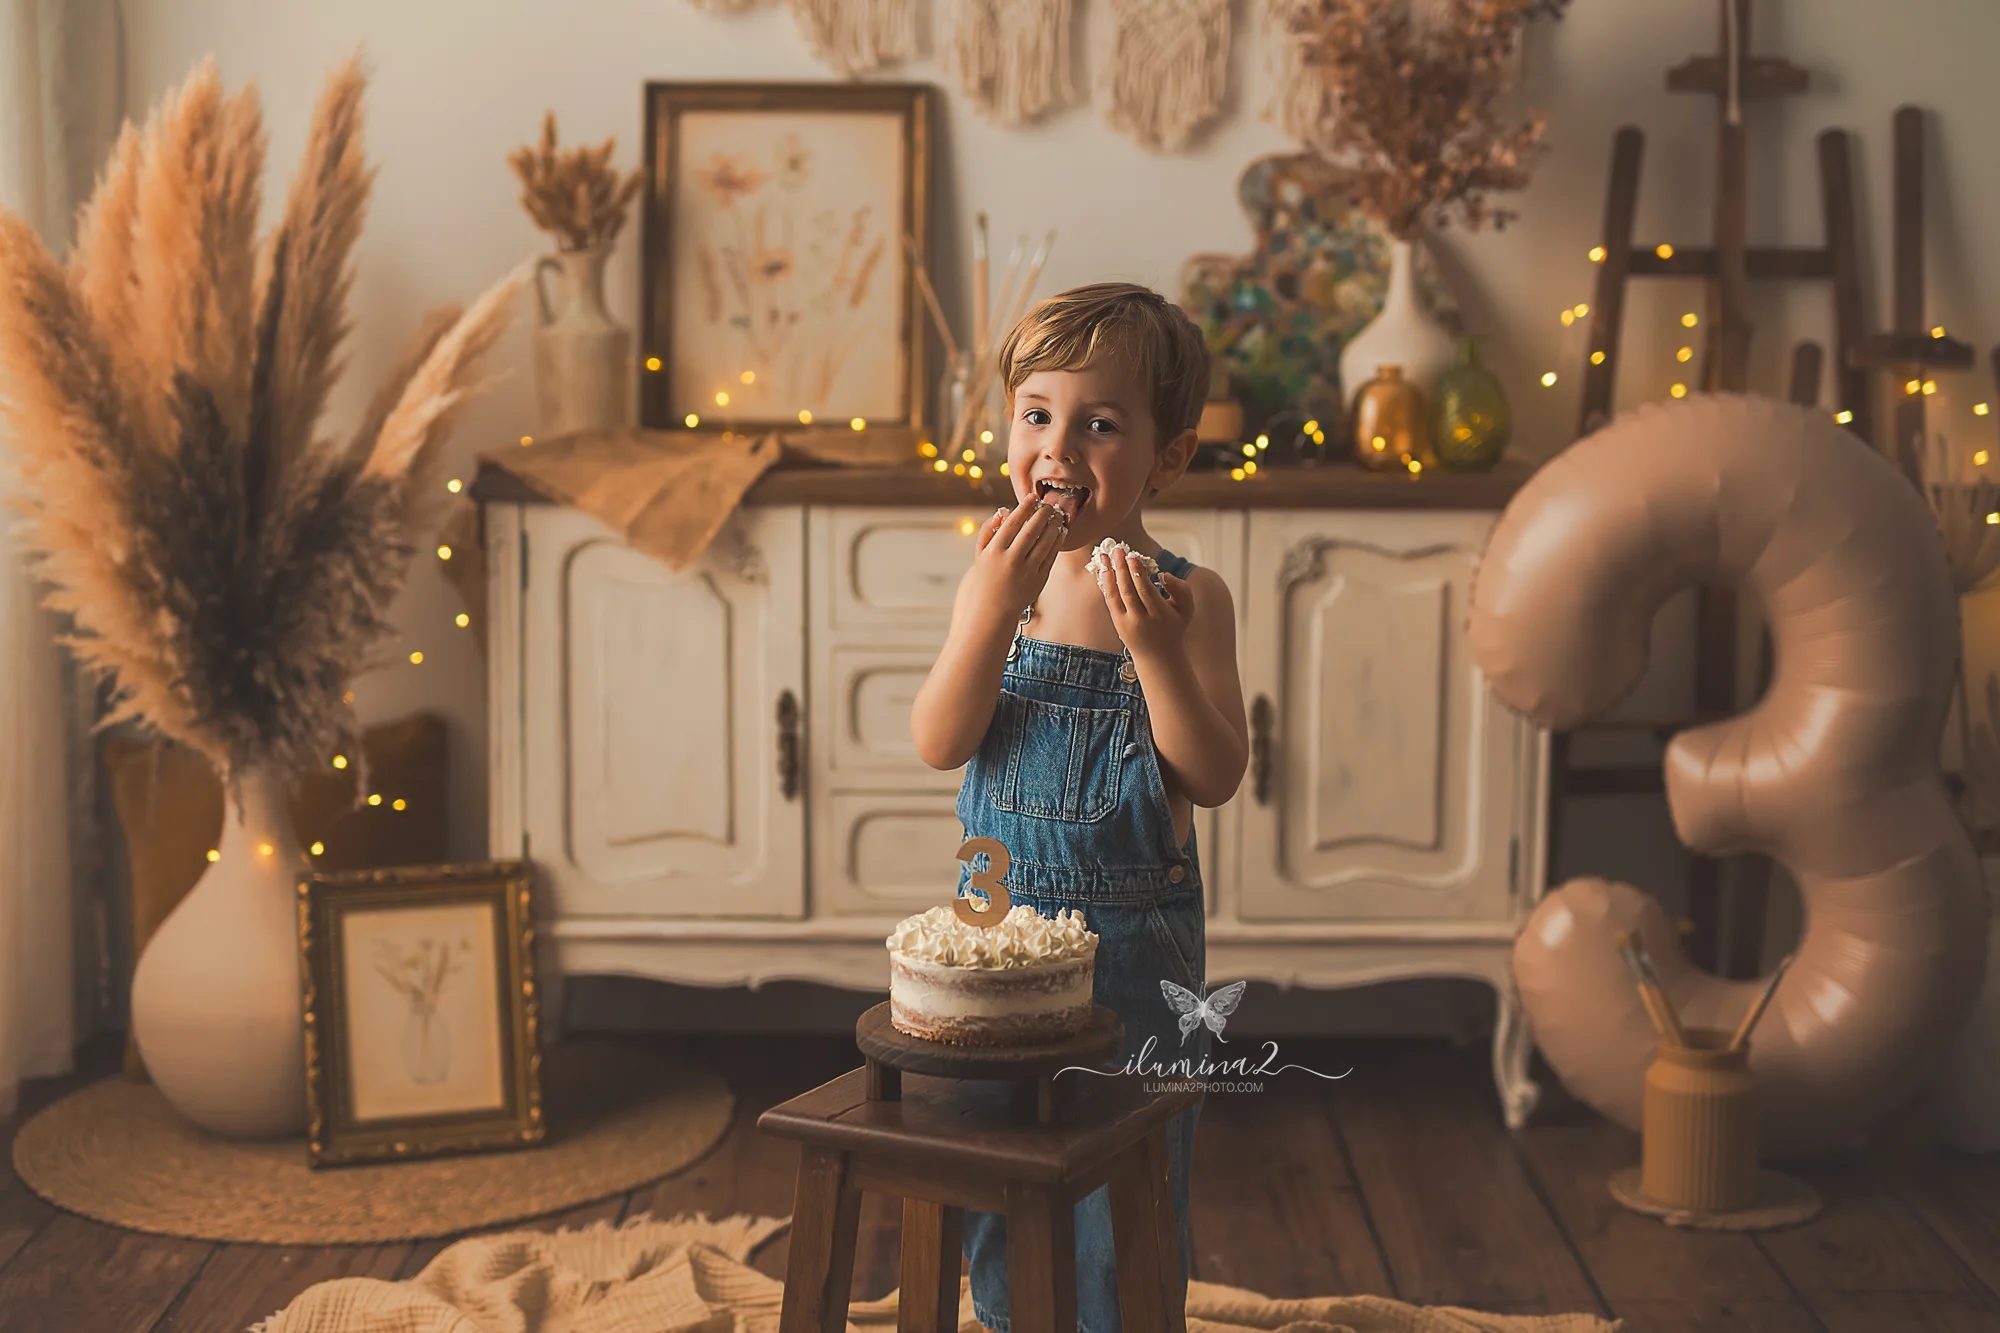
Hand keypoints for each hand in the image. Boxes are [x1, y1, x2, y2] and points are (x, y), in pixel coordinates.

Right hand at [966, 501, 1064, 627]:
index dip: (1025, 507)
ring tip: (1057, 515)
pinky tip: (1060, 532)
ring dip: (1053, 526)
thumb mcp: (980, 555)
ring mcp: (1026, 572)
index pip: (1013, 523)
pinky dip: (1057, 542)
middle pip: (1031, 530)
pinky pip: (1051, 557)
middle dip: (1042, 513)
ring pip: (1044, 543)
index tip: (1033, 497)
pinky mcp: (1038, 581)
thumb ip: (988, 531)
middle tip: (1049, 503)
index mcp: (995, 552)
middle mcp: (1011, 560)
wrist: (991, 611)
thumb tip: (1002, 512)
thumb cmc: (985, 579)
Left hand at [1099, 552, 1193, 662]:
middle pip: (1129, 591)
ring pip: (1115, 595)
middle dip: (1122, 569)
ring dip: (1109, 573)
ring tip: (1105, 555)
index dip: (1138, 574)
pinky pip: (1110, 600)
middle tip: (1118, 549)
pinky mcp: (1117, 623)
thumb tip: (1163, 575)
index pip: (1146, 592)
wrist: (1158, 656)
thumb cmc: (1173, 626)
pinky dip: (1106, 583)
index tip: (1132, 556)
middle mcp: (1141, 620)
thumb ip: (1181, 589)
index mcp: (1160, 615)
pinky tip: (1104, 569)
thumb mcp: (1186, 609)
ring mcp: (1127, 623)